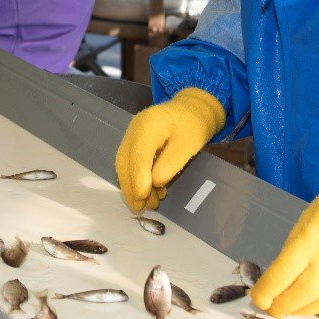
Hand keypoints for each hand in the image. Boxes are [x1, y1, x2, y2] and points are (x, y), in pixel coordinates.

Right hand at [115, 88, 224, 212]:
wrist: (191, 110)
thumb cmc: (193, 126)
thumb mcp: (189, 145)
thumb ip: (171, 163)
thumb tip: (155, 182)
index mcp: (149, 124)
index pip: (138, 155)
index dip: (138, 178)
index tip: (143, 198)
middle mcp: (134, 128)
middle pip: (125, 161)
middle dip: (131, 187)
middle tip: (141, 208)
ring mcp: (132, 134)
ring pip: (124, 164)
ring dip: (132, 186)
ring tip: (148, 204)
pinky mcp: (134, 141)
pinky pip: (130, 162)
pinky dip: (137, 178)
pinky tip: (150, 190)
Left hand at [250, 163, 318, 317]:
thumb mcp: (307, 220)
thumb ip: (294, 249)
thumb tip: (280, 275)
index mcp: (311, 242)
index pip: (281, 276)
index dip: (265, 292)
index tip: (257, 297)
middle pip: (300, 296)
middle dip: (282, 306)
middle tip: (272, 308)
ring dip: (302, 310)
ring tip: (291, 308)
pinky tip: (316, 301)